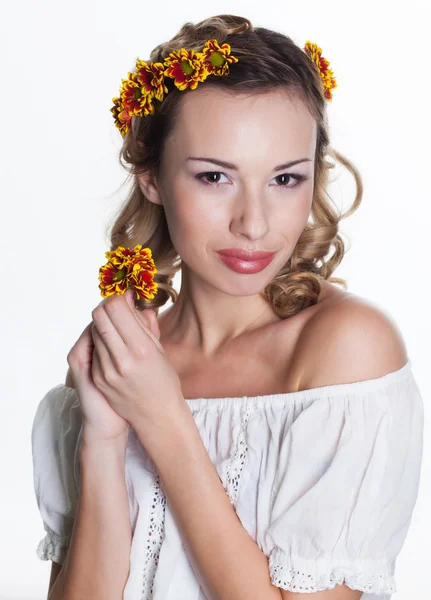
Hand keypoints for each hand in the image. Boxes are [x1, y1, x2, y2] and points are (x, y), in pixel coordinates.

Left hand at [90, 289, 182, 433]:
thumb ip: (144, 324)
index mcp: (141, 348)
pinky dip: (102, 341)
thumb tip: (132, 301)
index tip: (125, 299)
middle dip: (107, 307)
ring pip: (94, 330)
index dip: (118, 298)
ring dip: (104, 324)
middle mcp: (122, 359)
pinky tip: (113, 347)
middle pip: (99, 316)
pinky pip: (94, 349)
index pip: (115, 308)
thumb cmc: (163, 380)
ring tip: (117, 329)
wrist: (156, 414)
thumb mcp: (159, 349)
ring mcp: (107, 370)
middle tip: (117, 309)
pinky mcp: (98, 378)